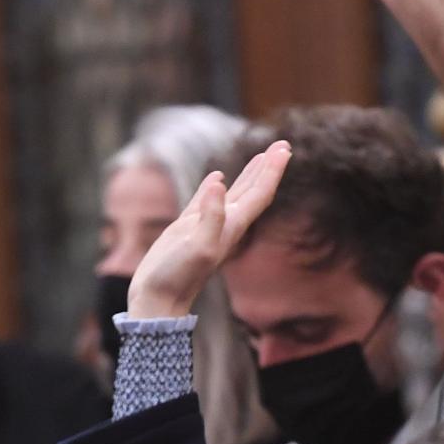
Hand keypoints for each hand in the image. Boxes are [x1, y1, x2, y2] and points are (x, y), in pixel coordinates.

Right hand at [127, 141, 291, 318]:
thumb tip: (218, 182)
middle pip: (253, 190)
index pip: (259, 193)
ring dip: (248, 175)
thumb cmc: (178, 277)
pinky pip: (206, 200)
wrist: (158, 299)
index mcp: (232, 227)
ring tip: (261, 156)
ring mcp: (206, 226)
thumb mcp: (197, 247)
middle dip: (268, 168)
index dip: (272, 170)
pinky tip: (217, 177)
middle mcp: (225, 225)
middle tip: (282, 144)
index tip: (284, 148)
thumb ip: (210, 216)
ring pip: (234, 194)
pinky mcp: (187, 228)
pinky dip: (213, 187)